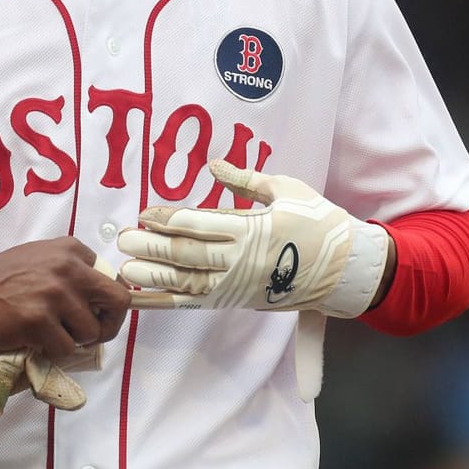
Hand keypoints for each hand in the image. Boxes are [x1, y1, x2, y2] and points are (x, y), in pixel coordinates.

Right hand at [0, 237, 130, 359]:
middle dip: (109, 325)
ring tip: (51, 335)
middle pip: (118, 302)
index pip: (112, 280)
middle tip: (89, 335)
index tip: (92, 313)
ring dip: (73, 341)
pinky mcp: (38, 320)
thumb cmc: (2, 277)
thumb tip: (98, 302)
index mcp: (71, 250)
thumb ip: (71, 272)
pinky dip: (53, 353)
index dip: (104, 304)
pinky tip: (36, 342)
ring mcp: (54, 294)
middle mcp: (68, 268)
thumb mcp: (42, 259)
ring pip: (91, 332)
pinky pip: (65, 349)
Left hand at [117, 160, 389, 317]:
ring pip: (185, 284)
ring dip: (152, 277)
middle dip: (151, 247)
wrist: (346, 269)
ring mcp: (237, 285)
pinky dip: (163, 302)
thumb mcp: (287, 190)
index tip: (144, 213)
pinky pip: (193, 303)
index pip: (199, 224)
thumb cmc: (318, 223)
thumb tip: (214, 165)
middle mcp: (241, 261)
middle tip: (122, 239)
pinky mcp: (236, 301)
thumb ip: (246, 180)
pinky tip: (139, 299)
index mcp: (252, 230)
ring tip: (123, 270)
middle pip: (186, 255)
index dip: (167, 219)